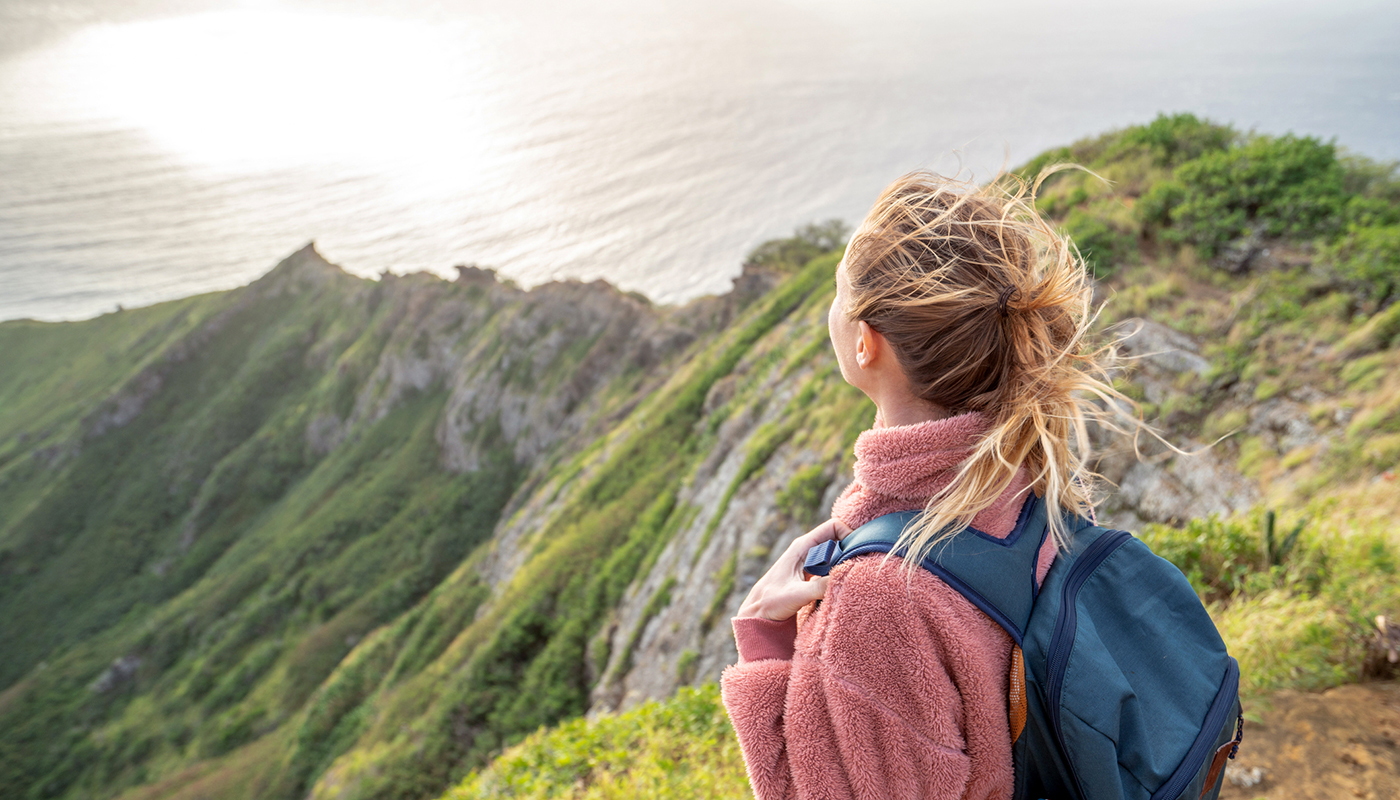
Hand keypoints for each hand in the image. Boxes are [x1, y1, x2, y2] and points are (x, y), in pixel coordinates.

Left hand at [737, 519, 851, 621]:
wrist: (757, 613)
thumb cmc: (770, 601)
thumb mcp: (796, 595)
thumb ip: (818, 588)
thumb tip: (843, 579)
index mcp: (802, 546)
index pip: (833, 527)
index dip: (849, 534)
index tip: (858, 552)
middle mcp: (807, 550)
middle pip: (838, 540)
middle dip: (850, 550)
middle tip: (860, 567)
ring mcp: (809, 562)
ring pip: (836, 555)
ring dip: (845, 563)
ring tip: (853, 577)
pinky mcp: (811, 574)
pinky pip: (831, 568)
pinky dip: (839, 574)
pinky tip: (842, 586)